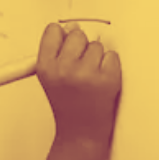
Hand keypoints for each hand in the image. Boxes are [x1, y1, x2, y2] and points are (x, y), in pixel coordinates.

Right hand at [36, 22, 121, 145]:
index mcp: (46, 67)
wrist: (81, 132)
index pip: (53, 31)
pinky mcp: (107, 79)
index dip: (62, 35)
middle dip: (81, 46)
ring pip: (97, 45)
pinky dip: (110, 65)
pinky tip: (102, 79)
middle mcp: (64, 68)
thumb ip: (56, 51)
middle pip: (77, 34)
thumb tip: (71, 27)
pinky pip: (112, 56)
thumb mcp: (50, 77)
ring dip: (96, 58)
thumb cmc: (67, 104)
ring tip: (90, 76)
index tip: (65, 41)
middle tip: (80, 66)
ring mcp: (87, 74)